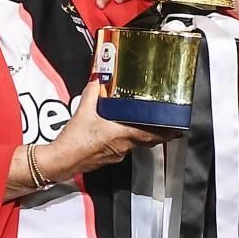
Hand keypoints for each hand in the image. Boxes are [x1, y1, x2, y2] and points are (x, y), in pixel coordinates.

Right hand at [36, 81, 179, 181]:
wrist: (61, 160)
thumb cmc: (74, 139)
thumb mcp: (83, 109)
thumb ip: (93, 91)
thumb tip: (98, 77)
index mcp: (121, 134)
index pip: (151, 135)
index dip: (166, 133)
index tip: (177, 129)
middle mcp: (123, 146)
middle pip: (146, 140)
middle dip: (157, 133)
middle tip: (165, 127)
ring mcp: (116, 155)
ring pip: (134, 144)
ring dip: (140, 136)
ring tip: (142, 125)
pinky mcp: (107, 158)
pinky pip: (122, 148)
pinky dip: (125, 140)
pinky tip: (118, 132)